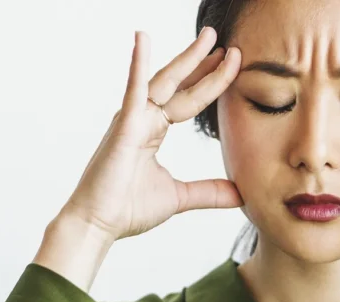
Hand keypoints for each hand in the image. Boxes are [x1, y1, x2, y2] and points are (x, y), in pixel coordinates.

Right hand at [60, 27, 243, 241]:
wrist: (98, 225)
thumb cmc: (128, 209)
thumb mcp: (180, 197)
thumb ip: (209, 192)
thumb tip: (241, 194)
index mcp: (154, 131)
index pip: (189, 101)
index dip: (209, 83)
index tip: (230, 65)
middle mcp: (143, 119)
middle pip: (181, 85)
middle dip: (204, 64)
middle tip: (227, 44)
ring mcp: (132, 120)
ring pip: (165, 82)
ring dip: (187, 58)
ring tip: (208, 37)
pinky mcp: (123, 127)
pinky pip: (133, 91)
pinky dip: (138, 65)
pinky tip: (143, 38)